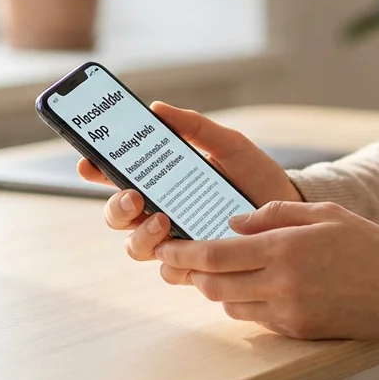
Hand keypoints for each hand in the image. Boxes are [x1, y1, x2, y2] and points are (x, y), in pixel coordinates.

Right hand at [78, 101, 304, 260]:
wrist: (290, 211)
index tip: (88, 162)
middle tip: (134, 197)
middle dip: (117, 208)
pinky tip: (190, 250)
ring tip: (164, 220)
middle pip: (118, 216)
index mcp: (162, 181)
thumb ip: (195, 127)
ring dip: (142, 236)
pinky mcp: (196, 264)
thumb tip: (157, 108)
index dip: (96, 170)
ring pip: (137, 247)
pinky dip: (176, 262)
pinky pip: (171, 270)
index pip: (118, 176)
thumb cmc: (255, 174)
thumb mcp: (229, 144)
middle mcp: (161, 212)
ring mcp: (176, 240)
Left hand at [156, 201, 378, 340]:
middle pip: (213, 285)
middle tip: (183, 260)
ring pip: (230, 305)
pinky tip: (257, 288)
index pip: (216, 254)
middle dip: (192, 274)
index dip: (183, 253)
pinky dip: (246, 304)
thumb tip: (235, 222)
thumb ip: (276, 214)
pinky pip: (256, 319)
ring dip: (219, 290)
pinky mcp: (298, 330)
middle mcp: (281, 283)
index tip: (166, 248)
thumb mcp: (325, 212)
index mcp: (285, 248)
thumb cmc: (369, 245)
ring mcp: (288, 311)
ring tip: (225, 272)